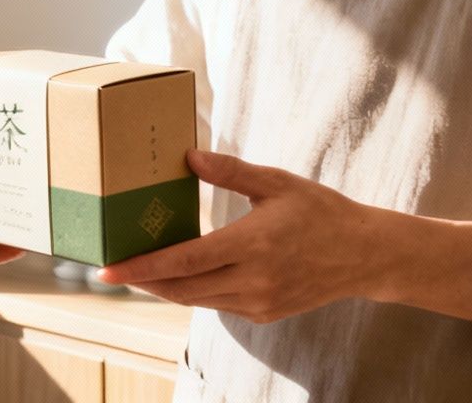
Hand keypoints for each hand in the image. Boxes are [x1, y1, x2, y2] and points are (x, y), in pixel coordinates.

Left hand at [92, 148, 390, 323]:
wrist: (364, 255)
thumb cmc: (320, 212)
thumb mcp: (277, 183)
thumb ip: (230, 171)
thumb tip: (188, 157)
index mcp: (253, 244)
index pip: (184, 261)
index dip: (141, 267)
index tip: (107, 270)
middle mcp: (252, 280)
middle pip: (180, 288)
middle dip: (143, 279)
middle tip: (112, 267)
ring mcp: (258, 302)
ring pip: (196, 299)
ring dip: (165, 287)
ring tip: (139, 269)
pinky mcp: (263, 313)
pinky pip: (217, 303)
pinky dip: (195, 290)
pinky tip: (184, 273)